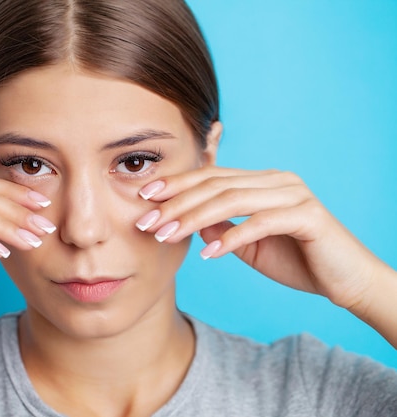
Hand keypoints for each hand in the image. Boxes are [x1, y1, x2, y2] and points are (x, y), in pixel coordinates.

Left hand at [135, 166, 386, 310]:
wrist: (345, 281)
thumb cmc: (296, 260)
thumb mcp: (247, 244)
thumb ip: (220, 227)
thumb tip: (186, 221)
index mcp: (261, 181)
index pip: (211, 176)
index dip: (176, 184)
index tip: (144, 198)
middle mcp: (276, 180)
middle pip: (216, 185)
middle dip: (176, 203)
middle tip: (146, 222)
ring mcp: (294, 193)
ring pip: (232, 199)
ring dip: (194, 218)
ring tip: (166, 236)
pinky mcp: (308, 215)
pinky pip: (261, 222)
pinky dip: (232, 238)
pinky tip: (208, 254)